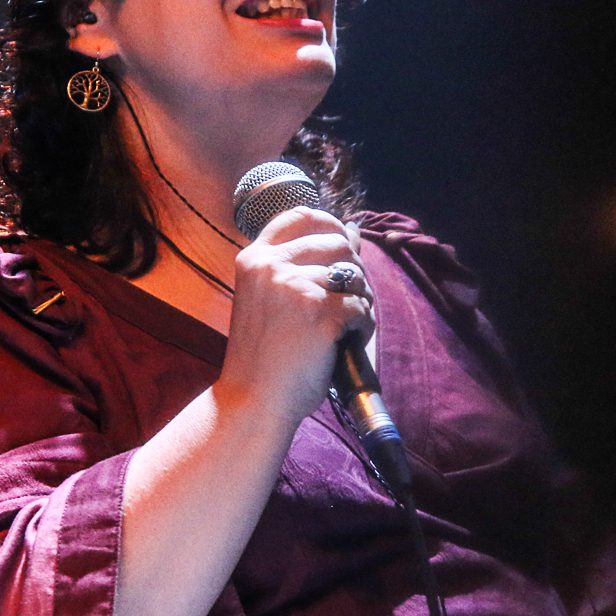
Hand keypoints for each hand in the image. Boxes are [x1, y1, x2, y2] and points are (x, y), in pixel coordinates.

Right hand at [217, 207, 373, 430]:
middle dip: (354, 271)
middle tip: (348, 302)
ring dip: (361, 301)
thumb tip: (353, 228)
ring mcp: (294, 286)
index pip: (301, 215)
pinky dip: (363, 326)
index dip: (330, 223)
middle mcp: (271, 265)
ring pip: (354, 276)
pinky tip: (348, 342)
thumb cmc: (265, 355)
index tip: (342, 243)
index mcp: (255, 258)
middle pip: (337, 243)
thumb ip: (307, 262)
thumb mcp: (274, 298)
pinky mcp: (318, 312)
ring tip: (347, 326)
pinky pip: (360, 307)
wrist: (252, 400)